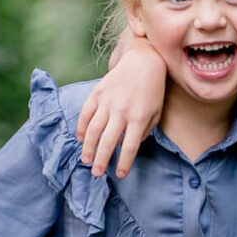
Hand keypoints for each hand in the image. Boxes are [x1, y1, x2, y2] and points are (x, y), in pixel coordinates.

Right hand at [76, 41, 164, 177]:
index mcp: (139, 117)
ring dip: (88, 147)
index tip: (119, 174)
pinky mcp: (97, 92)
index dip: (124, 162)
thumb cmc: (153, 91)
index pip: (129, 146)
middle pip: (108, 141)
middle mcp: (122, 110)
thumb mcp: (155, 113)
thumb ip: (143, 132)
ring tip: (86, 160)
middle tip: (96, 173)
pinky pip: (85, 113)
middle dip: (101, 159)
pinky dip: (81, 127)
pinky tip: (81, 139)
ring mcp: (107, 101)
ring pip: (93, 129)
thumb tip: (126, 147)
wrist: (143, 62)